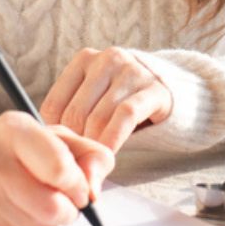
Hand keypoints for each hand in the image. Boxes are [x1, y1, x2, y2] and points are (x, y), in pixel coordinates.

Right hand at [0, 111, 113, 225]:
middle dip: (69, 210)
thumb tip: (94, 192)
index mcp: (15, 131)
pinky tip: (17, 208)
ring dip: (50, 221)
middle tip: (66, 201)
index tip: (81, 188)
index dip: (79, 185)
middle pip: (52, 208)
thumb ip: (90, 156)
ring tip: (38, 200)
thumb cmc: (17, 149)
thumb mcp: (56, 137)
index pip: (59, 168)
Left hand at [40, 47, 173, 152]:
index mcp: (84, 60)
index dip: (55, 136)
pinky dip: (113, 139)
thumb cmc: (125, 100)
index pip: (54, 104)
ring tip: (93, 164)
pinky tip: (109, 155)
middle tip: (78, 166)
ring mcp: (132, 71)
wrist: (175, 90)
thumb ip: (74, 114)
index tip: (61, 156)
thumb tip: (49, 146)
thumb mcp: (96, 98)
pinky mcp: (153, 88)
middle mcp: (107, 59)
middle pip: (75, 112)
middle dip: (76, 144)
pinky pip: (125, 116)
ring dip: (94, 146)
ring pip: (98, 116)